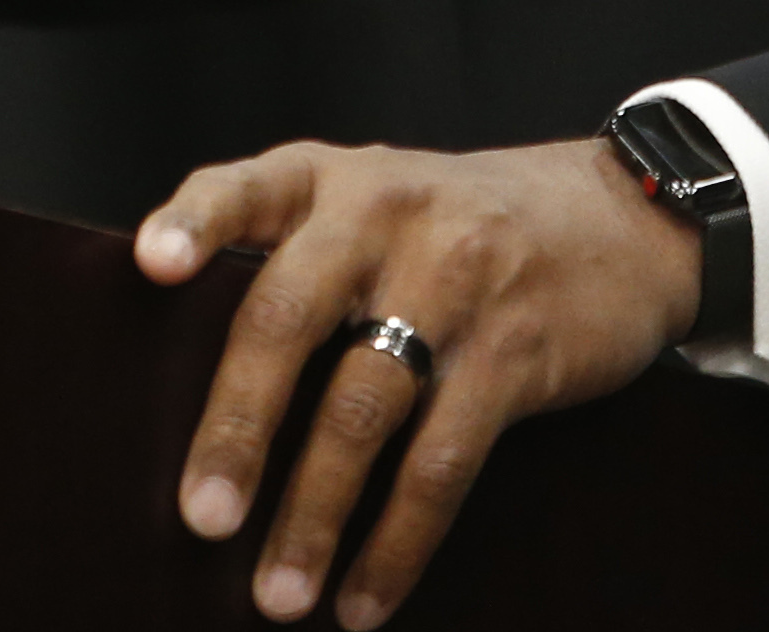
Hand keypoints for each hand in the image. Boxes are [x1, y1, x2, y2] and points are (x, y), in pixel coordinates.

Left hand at [135, 137, 698, 626]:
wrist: (619, 216)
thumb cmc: (462, 223)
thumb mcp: (379, 199)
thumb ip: (298, 256)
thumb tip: (193, 394)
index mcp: (333, 178)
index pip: (247, 186)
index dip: (197, 221)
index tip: (149, 267)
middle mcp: (386, 214)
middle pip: (290, 318)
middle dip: (239, 427)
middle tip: (203, 518)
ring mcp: (455, 280)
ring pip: (364, 408)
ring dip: (314, 513)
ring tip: (277, 594)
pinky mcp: (515, 350)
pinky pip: (442, 461)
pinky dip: (396, 542)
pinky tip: (363, 597)